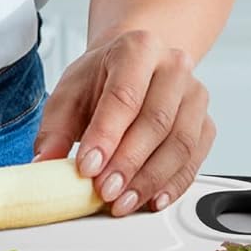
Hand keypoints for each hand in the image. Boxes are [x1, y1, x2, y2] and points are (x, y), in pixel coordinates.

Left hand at [31, 29, 214, 216]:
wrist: (133, 66)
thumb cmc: (101, 78)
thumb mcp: (69, 93)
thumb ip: (55, 129)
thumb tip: (44, 163)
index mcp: (137, 48)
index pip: (123, 96)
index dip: (106, 135)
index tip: (88, 166)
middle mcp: (173, 66)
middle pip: (156, 122)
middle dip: (128, 163)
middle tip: (104, 191)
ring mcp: (195, 94)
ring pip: (180, 143)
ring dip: (150, 180)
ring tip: (123, 202)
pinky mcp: (206, 122)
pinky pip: (195, 160)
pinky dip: (173, 185)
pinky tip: (151, 199)